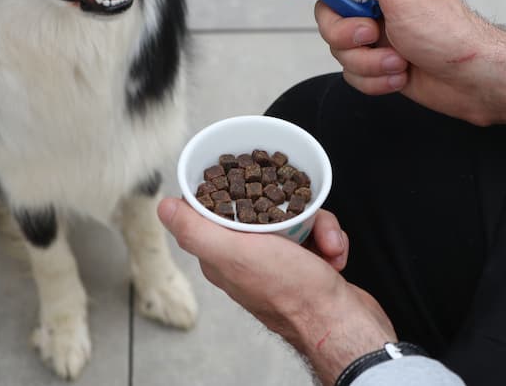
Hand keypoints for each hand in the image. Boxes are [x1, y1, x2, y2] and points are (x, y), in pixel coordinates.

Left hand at [158, 199, 394, 383]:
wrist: (341, 325)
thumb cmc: (293, 293)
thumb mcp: (236, 253)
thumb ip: (196, 230)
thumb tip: (164, 207)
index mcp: (223, 257)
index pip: (220, 210)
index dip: (236, 191)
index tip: (255, 180)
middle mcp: (249, 261)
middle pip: (265, 210)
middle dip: (291, 210)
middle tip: (305, 220)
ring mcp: (279, 264)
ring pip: (296, 221)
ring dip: (317, 227)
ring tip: (325, 244)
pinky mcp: (307, 267)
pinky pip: (317, 237)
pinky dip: (329, 242)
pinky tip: (333, 255)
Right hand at [286, 0, 505, 127]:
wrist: (476, 80)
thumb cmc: (450, 32)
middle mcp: (377, 2)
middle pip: (326, 11)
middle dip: (343, 30)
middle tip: (372, 33)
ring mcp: (378, 34)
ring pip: (338, 47)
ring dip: (366, 60)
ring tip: (397, 62)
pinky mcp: (380, 64)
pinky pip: (353, 73)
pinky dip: (374, 79)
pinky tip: (400, 76)